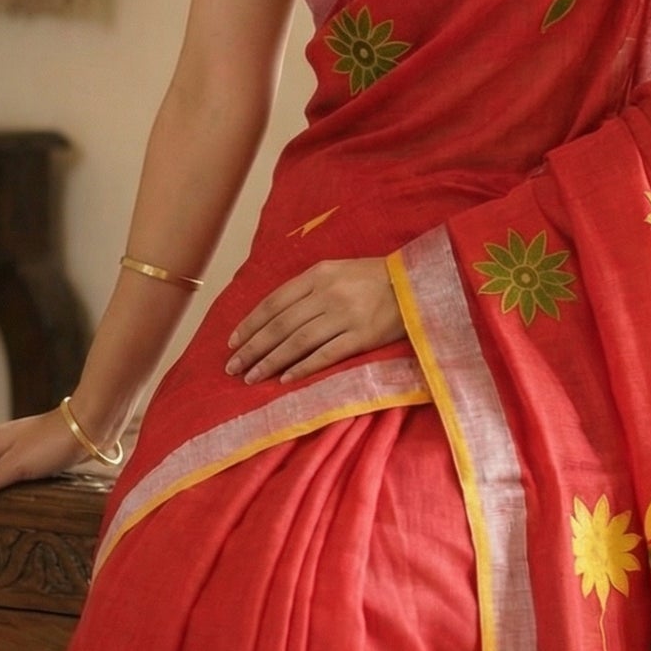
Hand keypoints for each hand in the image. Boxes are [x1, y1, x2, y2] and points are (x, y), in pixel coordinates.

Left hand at [226, 258, 401, 385]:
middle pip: (281, 324)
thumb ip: (308, 289)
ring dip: (271, 361)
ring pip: (298, 341)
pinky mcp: (363, 336)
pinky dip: (303, 367)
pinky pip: (326, 355)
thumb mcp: (338, 271)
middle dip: (253, 347)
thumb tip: (274, 315)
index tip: (233, 342)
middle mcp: (328, 294)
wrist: (418, 283)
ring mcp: (345, 315)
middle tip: (232, 367)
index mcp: (319, 275)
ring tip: (251, 378)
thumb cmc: (375, 279)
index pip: (274, 302)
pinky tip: (285, 379)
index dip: (250, 323)